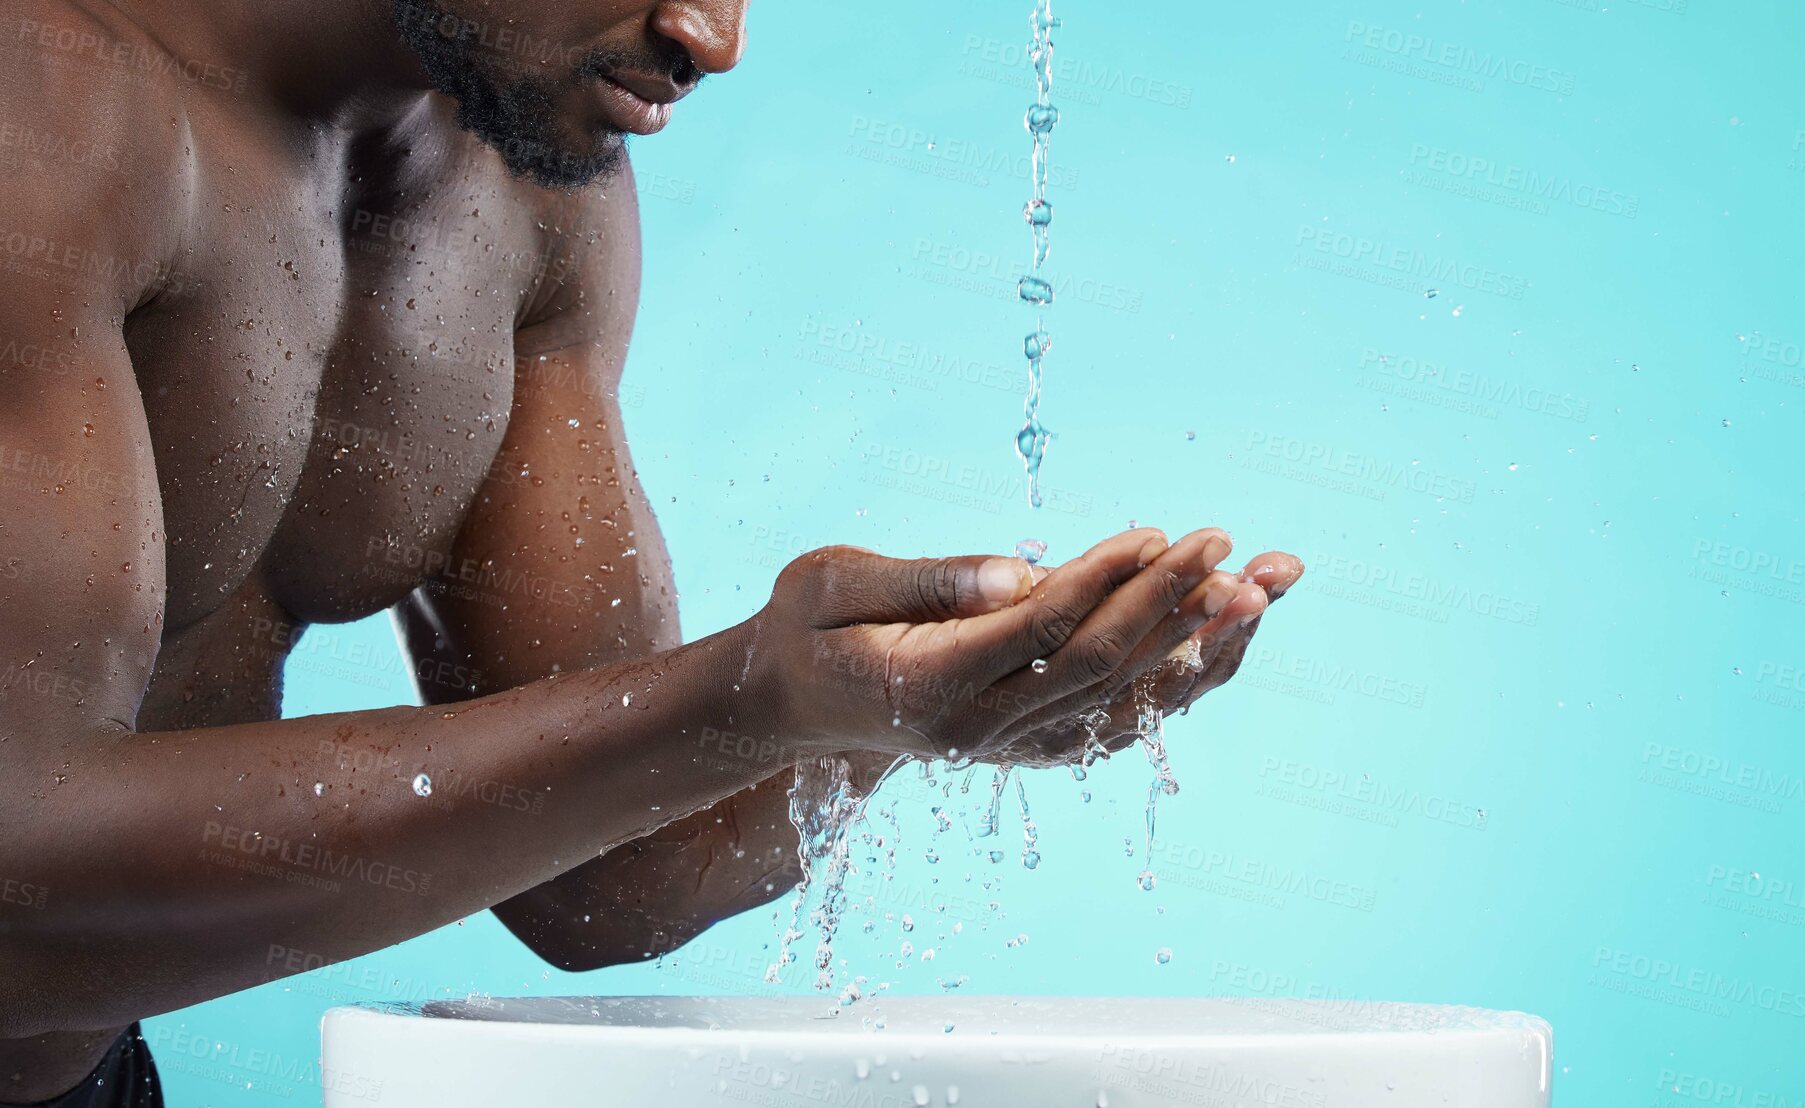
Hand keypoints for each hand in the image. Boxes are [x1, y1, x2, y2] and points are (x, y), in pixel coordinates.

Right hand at [746, 527, 1248, 762]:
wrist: (791, 707)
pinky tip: (1226, 633)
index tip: (1162, 532)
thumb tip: (1022, 570)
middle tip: (1232, 546)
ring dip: (1200, 642)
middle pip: (1098, 665)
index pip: (1042, 630)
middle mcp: (979, 731)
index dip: (1108, 581)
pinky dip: (1179, 677)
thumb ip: (927, 579)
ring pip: (1125, 697)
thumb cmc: (808, 628)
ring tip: (1265, 587)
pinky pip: (1122, 718)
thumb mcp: (835, 583)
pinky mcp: (1032, 746)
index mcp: (929, 686)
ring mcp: (1010, 747)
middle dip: (1171, 603)